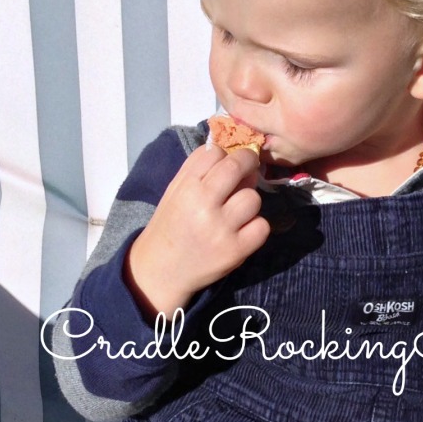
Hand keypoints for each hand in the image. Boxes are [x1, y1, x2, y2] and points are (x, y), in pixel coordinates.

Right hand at [125, 144, 269, 319]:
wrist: (161, 270)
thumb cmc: (170, 226)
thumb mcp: (175, 192)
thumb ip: (198, 169)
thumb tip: (232, 150)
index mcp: (186, 187)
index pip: (214, 152)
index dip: (224, 154)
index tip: (227, 162)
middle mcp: (203, 204)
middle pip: (238, 166)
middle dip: (248, 162)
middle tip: (249, 169)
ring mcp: (221, 228)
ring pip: (253, 198)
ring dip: (248, 202)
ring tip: (236, 212)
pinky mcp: (235, 251)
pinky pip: (262, 227)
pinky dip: (255, 227)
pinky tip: (242, 231)